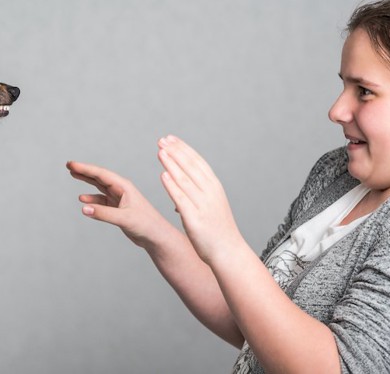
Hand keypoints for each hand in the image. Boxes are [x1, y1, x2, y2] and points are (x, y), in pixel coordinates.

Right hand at [66, 161, 170, 248]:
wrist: (156, 237)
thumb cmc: (146, 225)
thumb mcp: (124, 218)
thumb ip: (103, 213)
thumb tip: (84, 208)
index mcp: (124, 187)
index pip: (101, 174)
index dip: (85, 168)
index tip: (71, 164)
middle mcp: (121, 190)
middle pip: (99, 177)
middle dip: (84, 171)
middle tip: (69, 165)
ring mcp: (119, 199)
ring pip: (99, 187)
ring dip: (87, 181)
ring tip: (73, 175)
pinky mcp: (118, 209)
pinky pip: (101, 200)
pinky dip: (92, 199)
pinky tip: (83, 199)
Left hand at [157, 135, 242, 263]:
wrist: (228, 251)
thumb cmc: (217, 229)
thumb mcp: (210, 204)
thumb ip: (196, 192)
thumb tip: (177, 182)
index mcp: (215, 187)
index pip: (197, 162)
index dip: (183, 148)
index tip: (171, 138)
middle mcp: (210, 193)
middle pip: (191, 167)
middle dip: (175, 151)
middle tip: (162, 140)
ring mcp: (203, 205)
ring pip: (185, 180)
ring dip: (172, 164)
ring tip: (160, 152)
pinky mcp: (195, 219)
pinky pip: (182, 199)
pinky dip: (172, 186)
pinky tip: (163, 176)